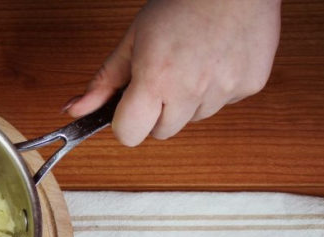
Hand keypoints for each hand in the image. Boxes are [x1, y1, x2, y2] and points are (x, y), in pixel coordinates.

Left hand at [64, 0, 281, 145]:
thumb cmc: (182, 5)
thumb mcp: (133, 39)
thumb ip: (104, 81)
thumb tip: (74, 110)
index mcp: (156, 79)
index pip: (129, 135)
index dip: (125, 123)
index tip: (128, 107)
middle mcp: (191, 90)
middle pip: (162, 132)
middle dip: (156, 113)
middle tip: (162, 78)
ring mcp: (224, 91)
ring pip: (193, 119)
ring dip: (187, 101)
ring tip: (191, 64)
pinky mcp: (249, 86)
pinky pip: (222, 104)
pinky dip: (215, 90)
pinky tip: (214, 60)